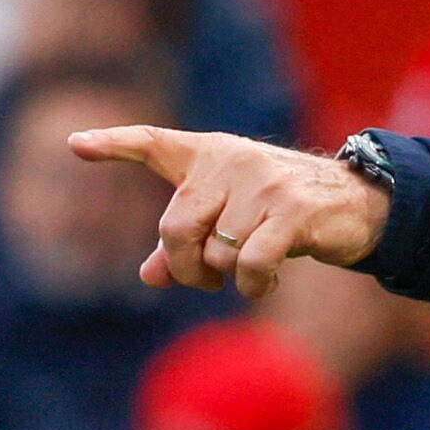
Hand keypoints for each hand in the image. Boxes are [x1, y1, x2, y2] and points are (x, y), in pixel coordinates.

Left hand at [68, 127, 388, 300]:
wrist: (354, 203)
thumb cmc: (279, 212)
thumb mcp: (229, 221)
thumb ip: (186, 245)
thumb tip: (148, 276)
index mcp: (208, 155)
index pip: (153, 144)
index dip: (113, 144)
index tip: (75, 144)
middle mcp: (231, 160)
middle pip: (175, 228)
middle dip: (185, 267)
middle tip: (205, 278)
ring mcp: (263, 182)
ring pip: (217, 254)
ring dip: (229, 277)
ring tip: (253, 268)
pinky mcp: (293, 210)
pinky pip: (251, 264)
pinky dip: (254, 285)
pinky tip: (267, 281)